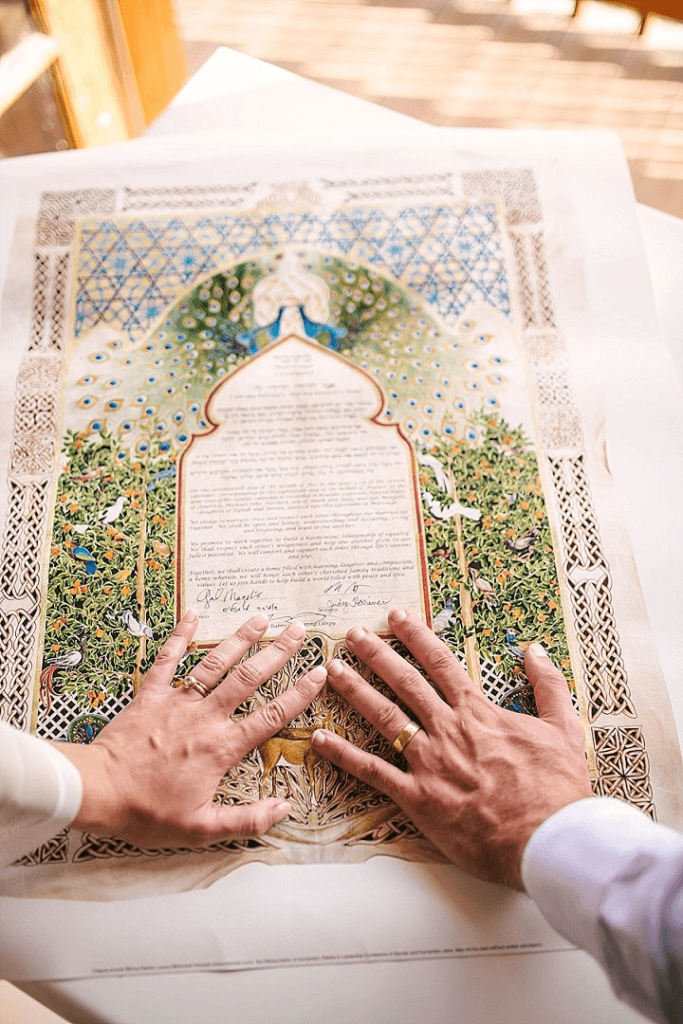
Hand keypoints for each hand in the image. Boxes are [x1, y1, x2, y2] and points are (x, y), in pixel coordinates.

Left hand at [53, 610, 325, 847]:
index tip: (318, 674)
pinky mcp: (150, 696)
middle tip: (298, 630)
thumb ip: (246, 820)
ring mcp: (177, 702)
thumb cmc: (147, 813)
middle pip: (248, 679)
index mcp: (221, 748)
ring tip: (260, 619)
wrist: (99, 791)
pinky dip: (180, 636)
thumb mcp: (201, 829)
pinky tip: (193, 615)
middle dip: (277, 652)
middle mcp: (204, 718)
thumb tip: (283, 810)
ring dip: (240, 639)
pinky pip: (167, 660)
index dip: (299, 694)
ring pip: (214, 664)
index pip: (271, 716)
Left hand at [311, 609, 591, 889]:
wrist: (549, 840)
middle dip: (376, 654)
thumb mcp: (564, 728)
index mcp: (479, 713)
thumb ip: (549, 685)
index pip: (441, 664)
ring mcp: (429, 762)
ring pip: (384, 717)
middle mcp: (448, 730)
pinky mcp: (417, 798)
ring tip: (331, 670)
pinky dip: (344, 755)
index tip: (396, 617)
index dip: (416, 637)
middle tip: (353, 634)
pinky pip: (373, 772)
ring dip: (355, 691)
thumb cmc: (558, 789)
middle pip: (405, 682)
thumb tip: (535, 650)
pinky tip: (320, 739)